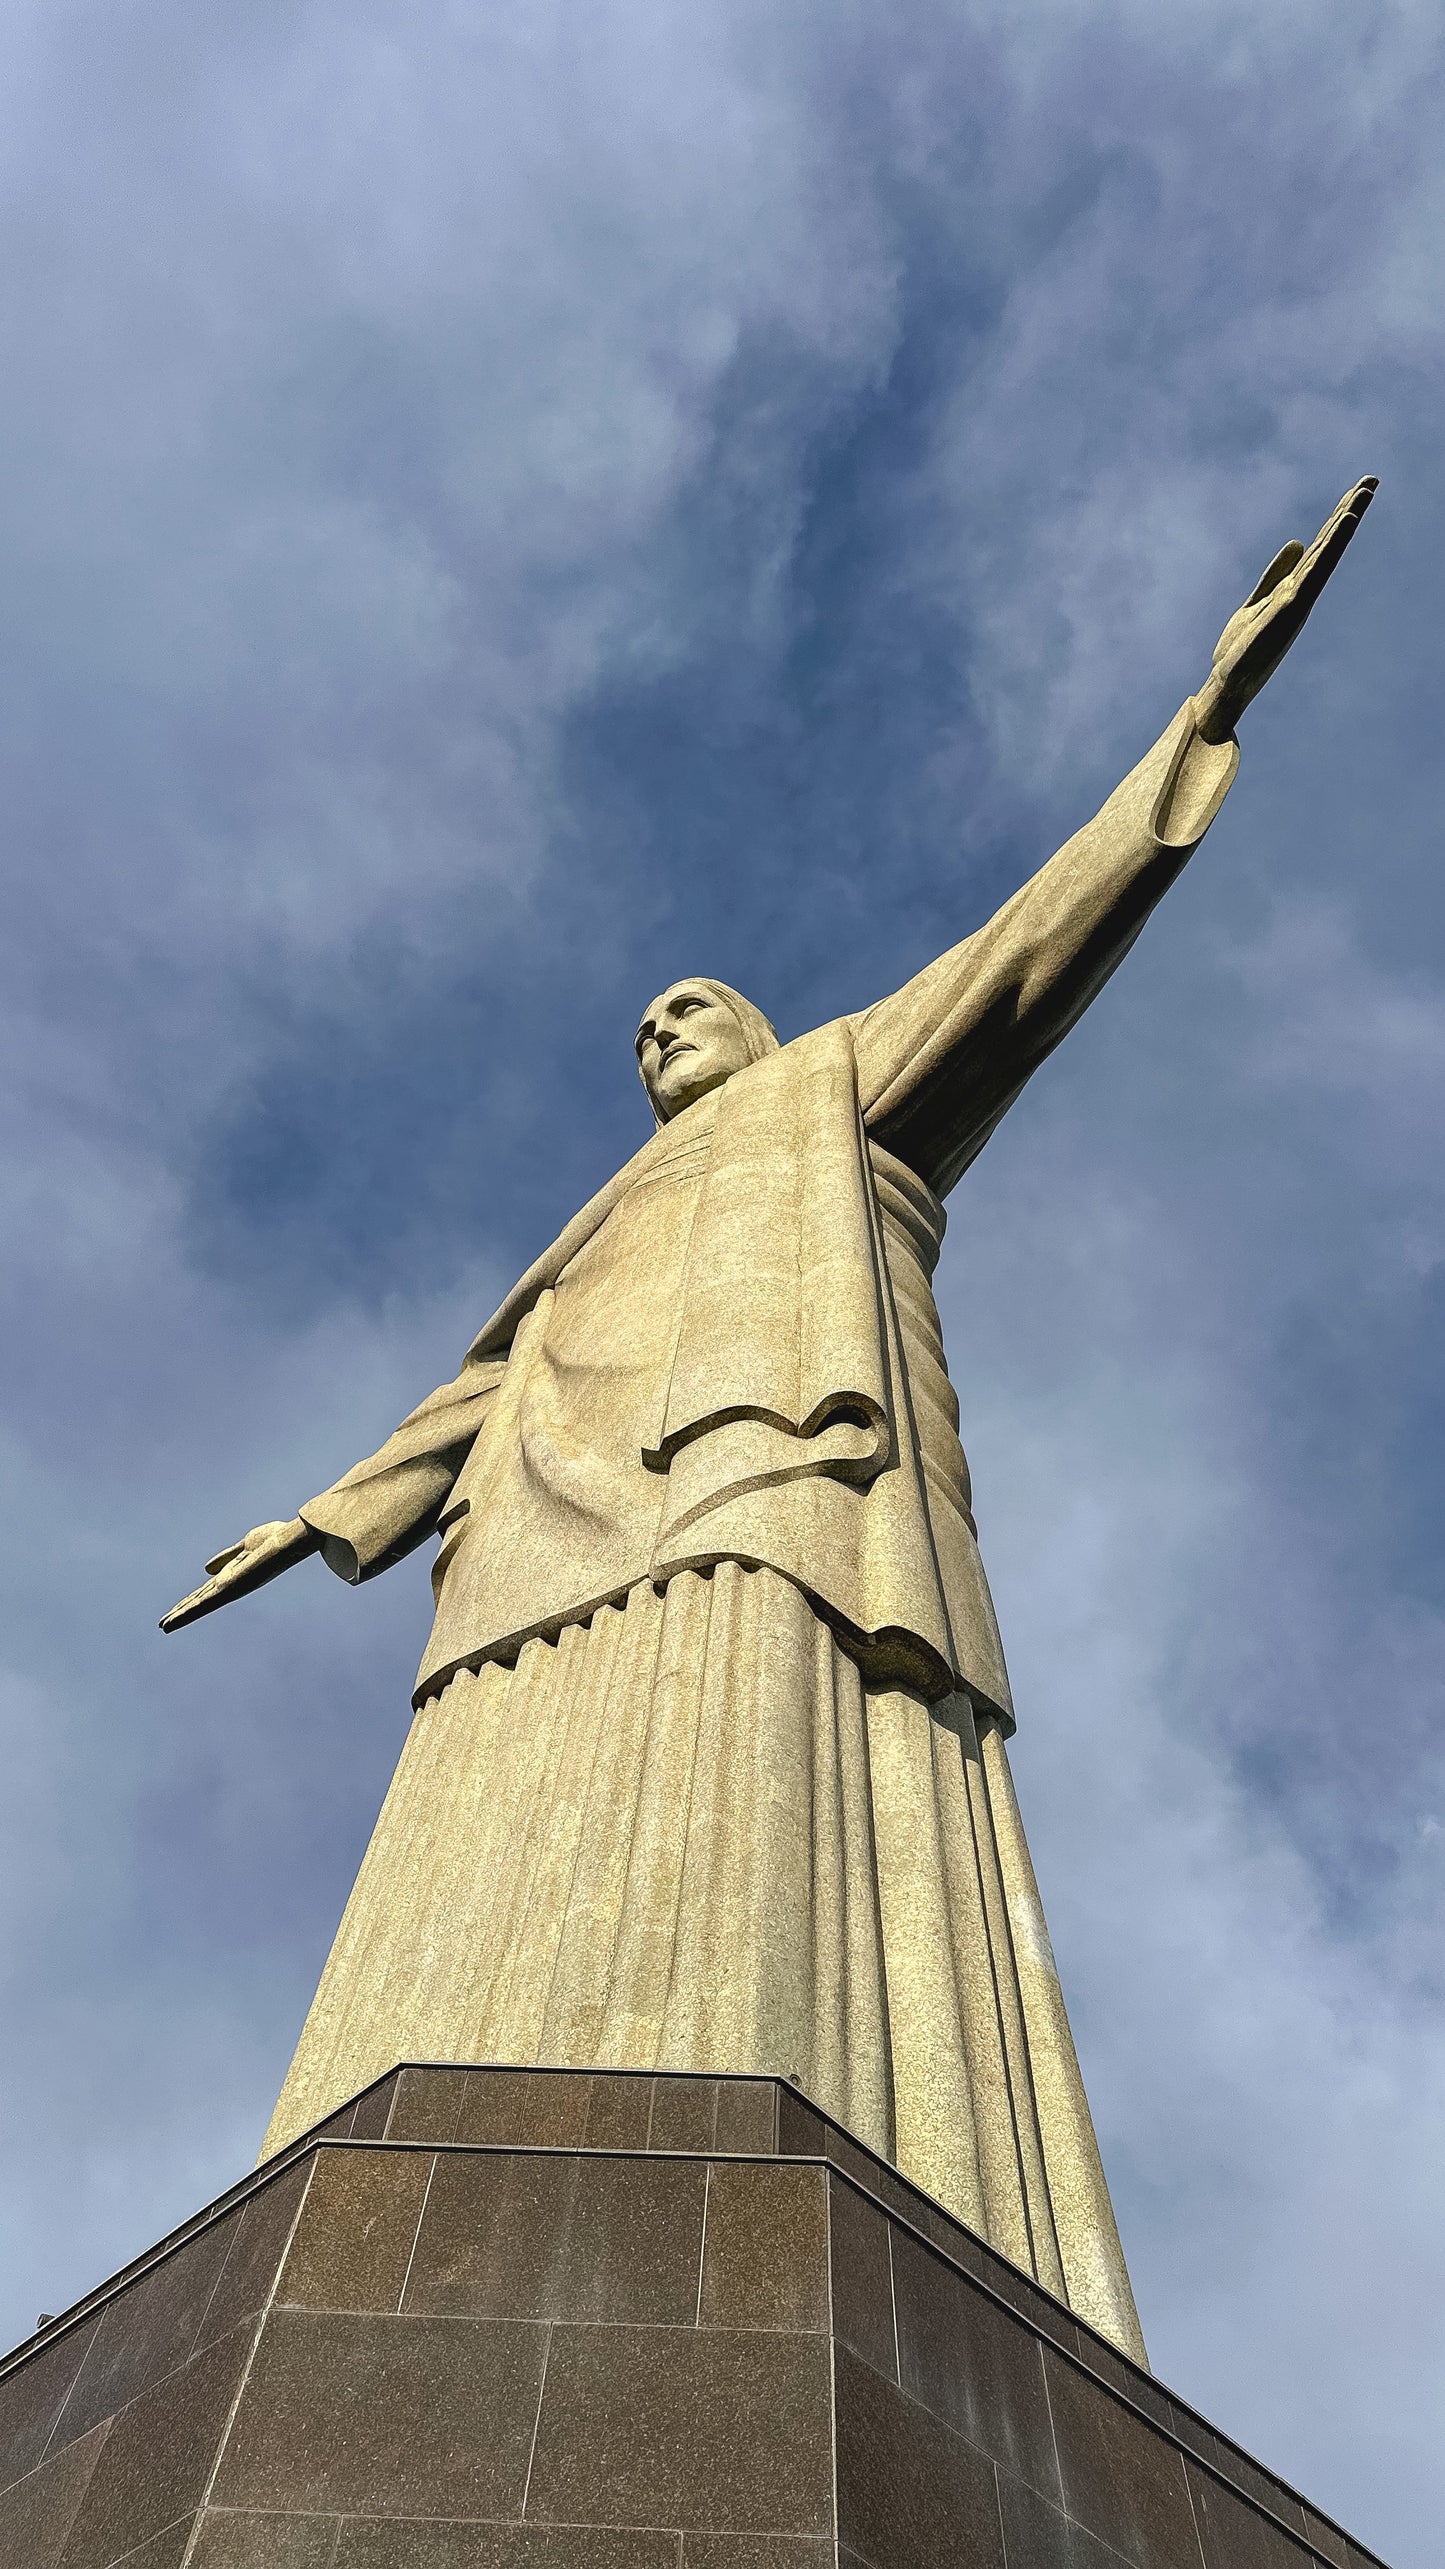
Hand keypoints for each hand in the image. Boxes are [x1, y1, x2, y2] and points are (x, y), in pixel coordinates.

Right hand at [160, 1516, 318, 1632]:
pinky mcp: (230, 1588)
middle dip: (182, 1611)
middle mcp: (230, 1585)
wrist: (292, 1540)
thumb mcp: (246, 1545)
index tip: (174, 1610)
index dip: (189, 1600)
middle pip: (201, 1600)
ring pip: (200, 1605)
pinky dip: (188, 1612)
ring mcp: (230, 1588)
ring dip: (181, 1615)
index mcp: (233, 1576)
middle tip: (163, 1624)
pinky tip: (177, 1618)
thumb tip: (206, 1570)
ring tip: (163, 1626)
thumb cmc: (276, 1540)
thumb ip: (227, 1557)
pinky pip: (206, 1602)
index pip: (206, 1591)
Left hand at [1194, 476, 1376, 744]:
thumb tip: (1297, 543)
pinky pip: (1312, 573)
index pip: (1319, 546)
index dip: (1338, 517)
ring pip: (1325, 555)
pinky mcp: (1289, 608)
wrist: (1228, 684)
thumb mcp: (1256, 602)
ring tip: (1362, 496)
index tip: (1358, 489)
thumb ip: (1275, 574)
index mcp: (1295, 587)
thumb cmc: (1241, 649)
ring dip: (1344, 524)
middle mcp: (1302, 591)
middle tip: (1371, 480)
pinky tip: (1341, 526)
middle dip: (1349, 511)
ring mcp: (1298, 599)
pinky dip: (1328, 549)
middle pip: (1328, 544)